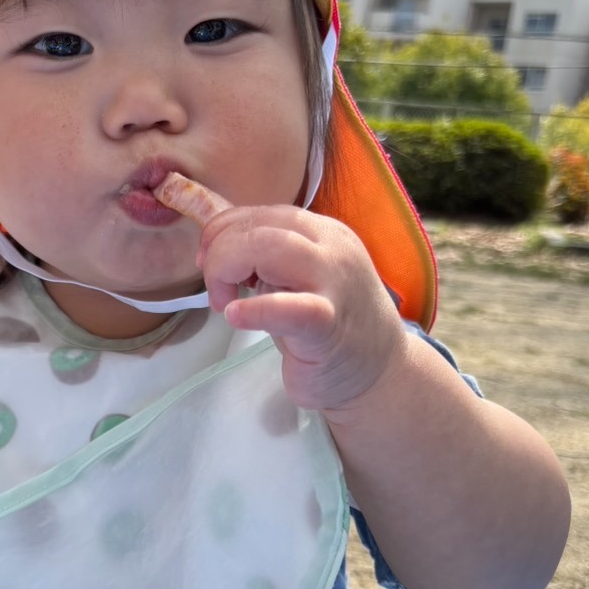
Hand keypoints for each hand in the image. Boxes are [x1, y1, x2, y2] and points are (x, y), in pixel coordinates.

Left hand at [196, 203, 406, 415]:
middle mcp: (331, 248)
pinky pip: (289, 307)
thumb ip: (267, 261)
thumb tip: (215, 249)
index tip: (207, 262)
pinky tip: (235, 315)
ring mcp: (334, 284)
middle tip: (216, 291)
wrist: (381, 374)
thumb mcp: (299, 282)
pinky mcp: (329, 325)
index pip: (262, 214)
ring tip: (225, 304)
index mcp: (323, 233)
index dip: (223, 232)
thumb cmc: (333, 330)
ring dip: (228, 269)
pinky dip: (255, 309)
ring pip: (270, 248)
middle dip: (221, 252)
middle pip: (260, 226)